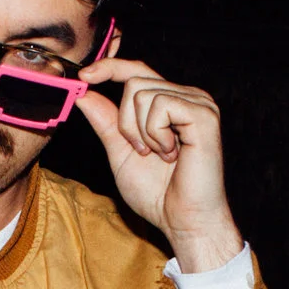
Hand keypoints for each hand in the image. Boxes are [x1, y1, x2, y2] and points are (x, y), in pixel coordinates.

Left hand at [76, 56, 244, 273]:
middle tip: (142, 151)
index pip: (136, 70)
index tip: (84, 76)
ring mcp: (198, 103)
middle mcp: (186, 96)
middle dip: (125, 121)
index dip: (109, 67)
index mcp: (169, 103)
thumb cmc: (157, 193)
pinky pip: (161, 105)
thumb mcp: (120, 152)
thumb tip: (84, 92)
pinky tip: (172, 154)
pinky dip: (156, 134)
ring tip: (160, 155)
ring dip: (140, 131)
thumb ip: (105, 122)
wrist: (183, 221)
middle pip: (134, 81)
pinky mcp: (204, 115)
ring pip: (142, 92)